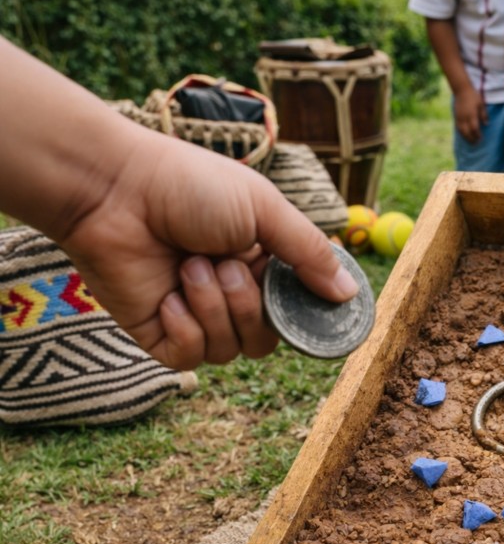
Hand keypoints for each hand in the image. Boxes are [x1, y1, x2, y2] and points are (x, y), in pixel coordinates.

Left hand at [59, 131, 358, 369]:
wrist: (115, 190)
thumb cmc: (188, 185)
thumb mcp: (263, 208)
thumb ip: (307, 252)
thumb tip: (348, 292)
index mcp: (257, 259)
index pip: (294, 305)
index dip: (302, 309)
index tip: (315, 306)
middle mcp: (229, 290)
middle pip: (266, 337)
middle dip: (249, 305)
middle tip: (225, 264)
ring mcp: (193, 313)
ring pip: (230, 349)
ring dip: (214, 308)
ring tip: (190, 266)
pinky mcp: (158, 333)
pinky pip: (190, 358)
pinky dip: (185, 326)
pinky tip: (168, 294)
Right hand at [454, 86, 485, 142]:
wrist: (462, 90)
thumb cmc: (473, 96)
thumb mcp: (481, 104)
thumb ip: (484, 115)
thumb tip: (486, 124)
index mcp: (472, 115)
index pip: (475, 129)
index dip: (477, 135)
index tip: (481, 138)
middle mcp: (464, 118)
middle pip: (467, 132)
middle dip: (472, 138)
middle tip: (475, 143)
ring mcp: (459, 118)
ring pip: (461, 131)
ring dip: (466, 137)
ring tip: (470, 141)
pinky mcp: (455, 117)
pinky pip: (458, 128)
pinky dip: (461, 133)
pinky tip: (464, 135)